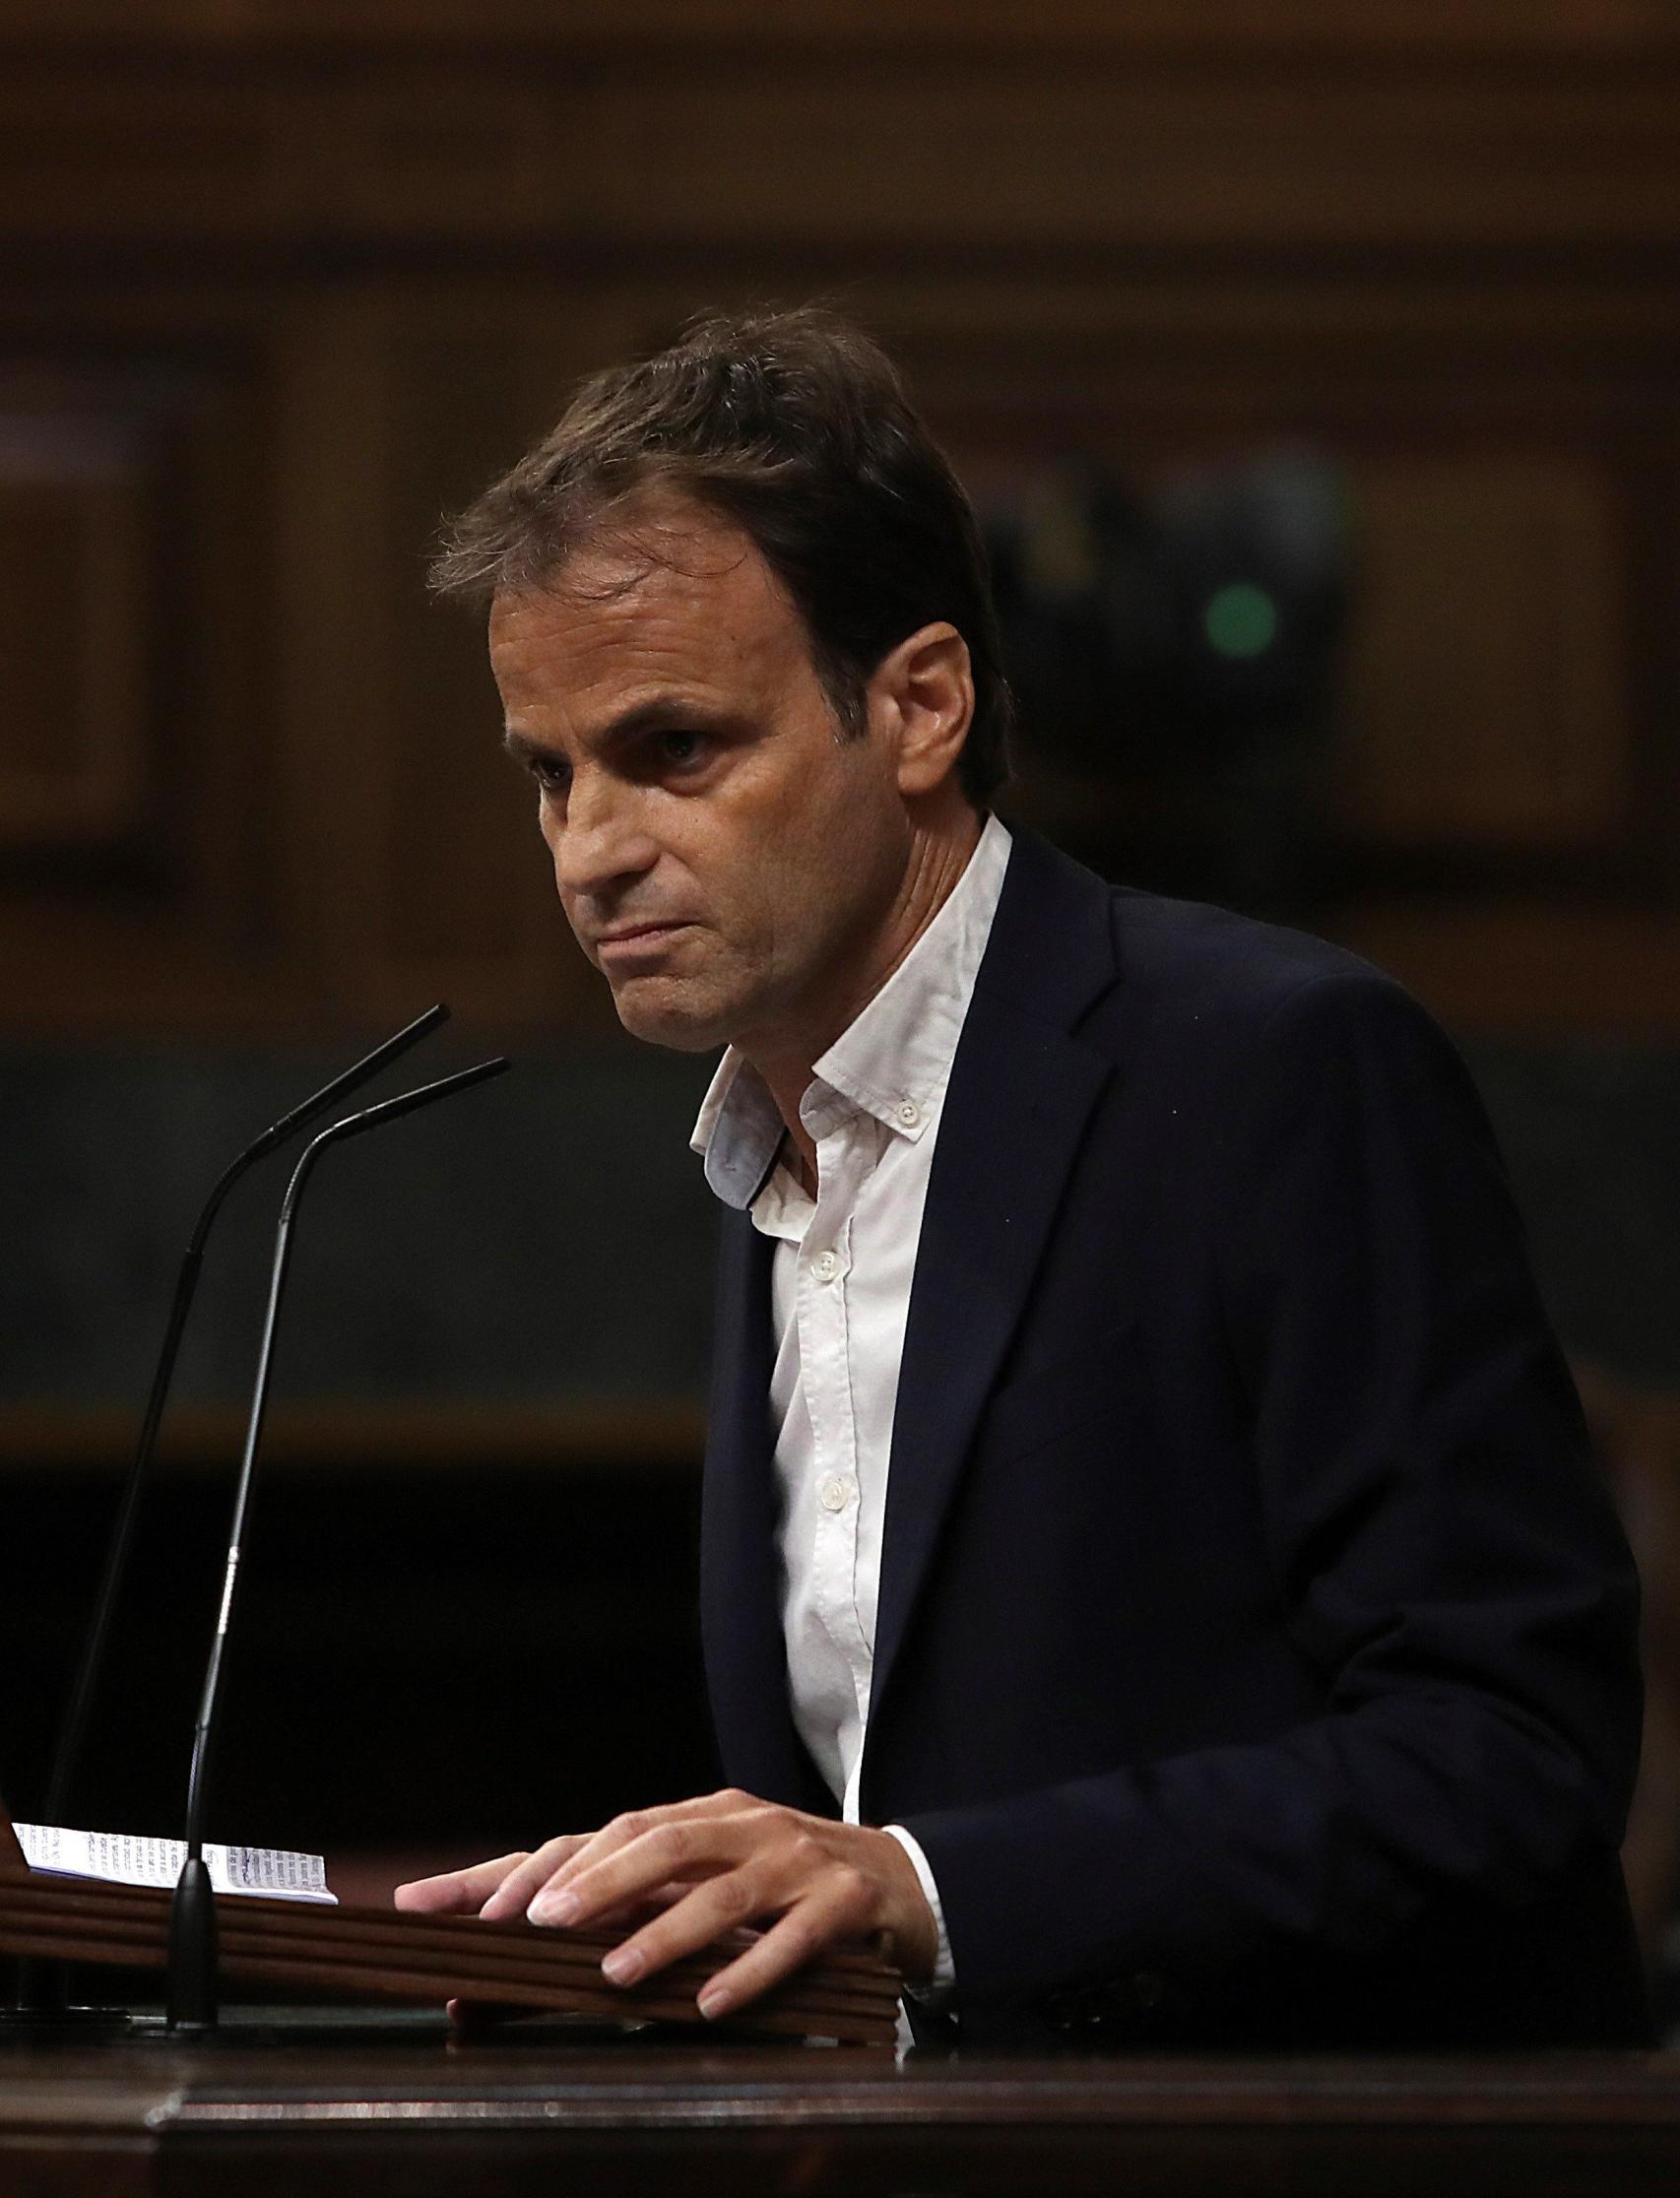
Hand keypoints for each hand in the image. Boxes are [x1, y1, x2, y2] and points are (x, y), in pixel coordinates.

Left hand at [396, 1790, 936, 2020]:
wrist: (902, 1878)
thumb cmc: (784, 1886)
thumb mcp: (714, 1879)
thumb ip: (638, 1908)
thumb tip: (523, 1959)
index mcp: (704, 1815)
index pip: (609, 1829)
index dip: (539, 1864)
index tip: (473, 1907)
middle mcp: (744, 1825)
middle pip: (659, 1841)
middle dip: (593, 1881)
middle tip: (537, 1923)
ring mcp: (796, 1859)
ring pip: (722, 1890)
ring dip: (664, 1931)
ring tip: (615, 1973)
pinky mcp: (844, 1902)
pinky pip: (795, 1937)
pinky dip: (751, 1968)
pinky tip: (713, 2003)